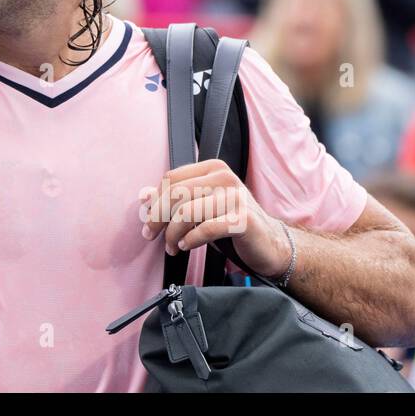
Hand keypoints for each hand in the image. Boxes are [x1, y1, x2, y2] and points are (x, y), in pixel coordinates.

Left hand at [142, 159, 293, 278]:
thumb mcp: (201, 207)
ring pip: (187, 212)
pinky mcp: (243, 219)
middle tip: (151, 236)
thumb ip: (175, 199)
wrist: (269, 243)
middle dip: (158, 218)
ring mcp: (236, 197)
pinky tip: (187, 246)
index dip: (155, 201)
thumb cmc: (231, 223)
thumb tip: (144, 196)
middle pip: (176, 194)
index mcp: (213, 168)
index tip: (148, 221)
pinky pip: (206, 228)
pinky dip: (190, 239)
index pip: (172, 179)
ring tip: (172, 247)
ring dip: (173, 233)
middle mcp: (225, 178)